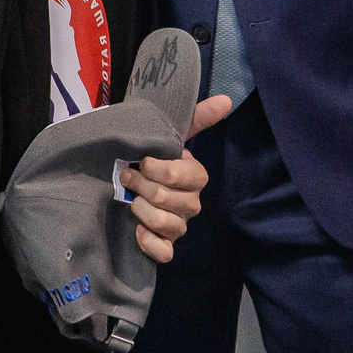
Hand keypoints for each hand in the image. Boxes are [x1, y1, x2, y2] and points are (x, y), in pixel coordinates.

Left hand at [124, 94, 233, 262]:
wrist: (128, 184)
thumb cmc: (152, 157)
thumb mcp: (171, 134)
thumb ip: (198, 117)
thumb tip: (226, 99)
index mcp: (196, 177)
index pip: (178, 176)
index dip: (154, 169)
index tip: (140, 161)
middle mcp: (192, 203)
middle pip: (165, 199)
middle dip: (140, 187)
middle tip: (126, 179)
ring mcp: (180, 226)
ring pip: (165, 224)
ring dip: (141, 211)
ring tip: (130, 202)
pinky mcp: (166, 246)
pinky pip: (165, 252)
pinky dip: (149, 243)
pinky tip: (136, 231)